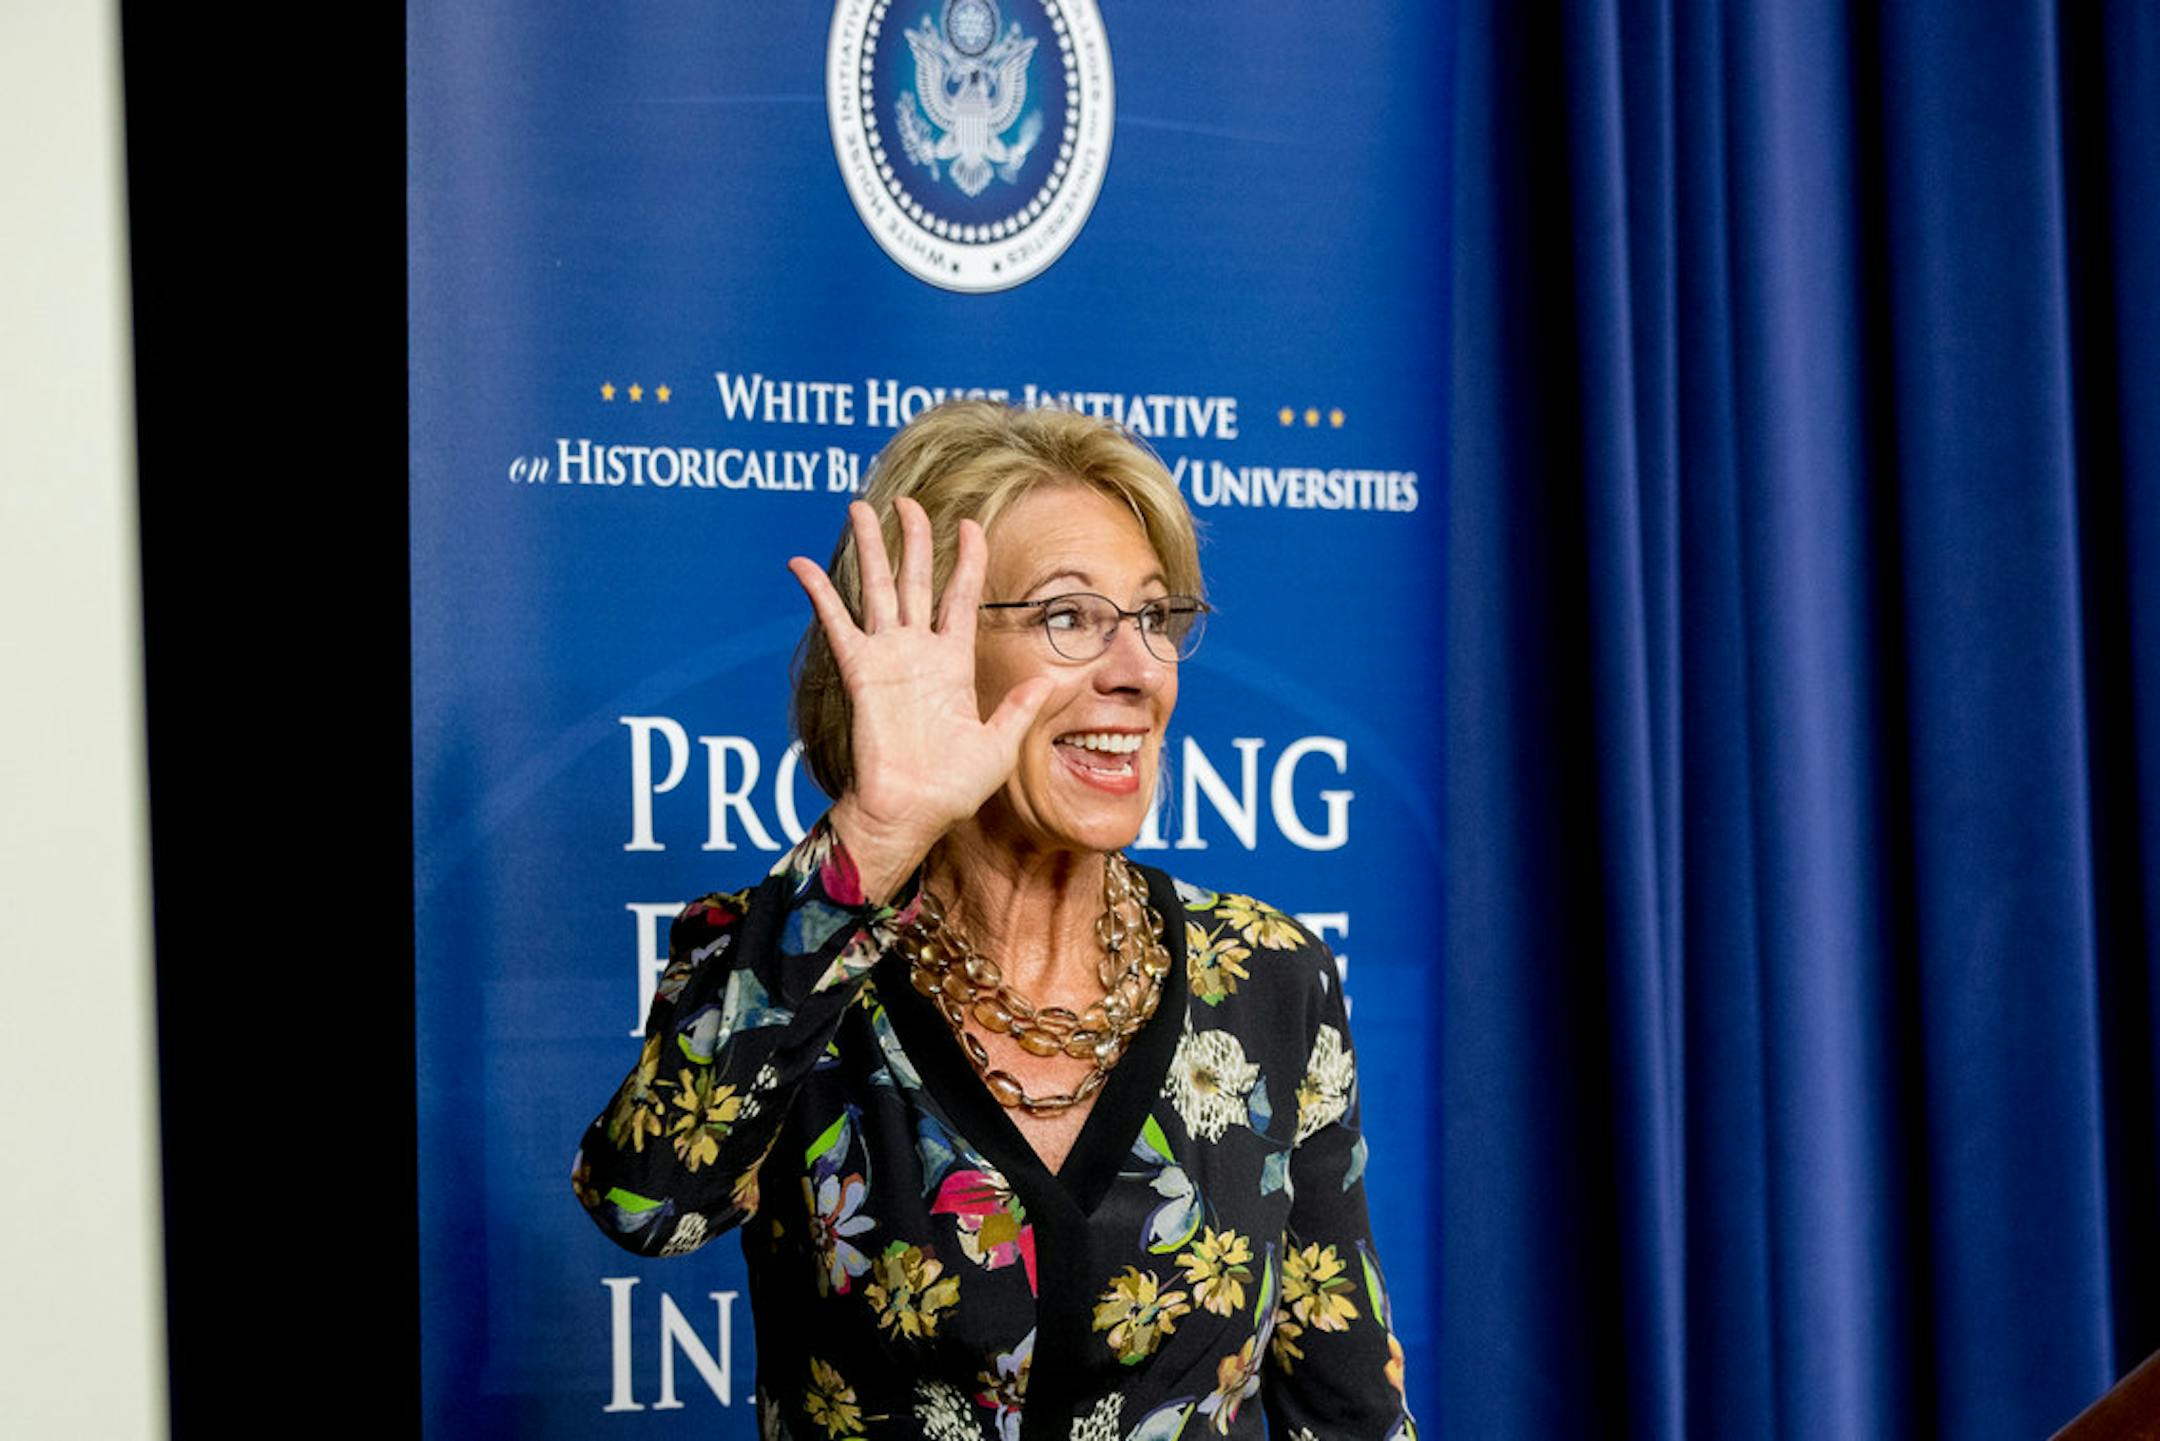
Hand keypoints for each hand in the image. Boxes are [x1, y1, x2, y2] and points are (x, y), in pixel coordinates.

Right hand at [788, 497, 1052, 900]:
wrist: (913, 812)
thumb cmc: (954, 788)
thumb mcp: (1001, 744)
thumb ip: (1022, 707)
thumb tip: (1054, 678)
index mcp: (954, 664)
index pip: (961, 597)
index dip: (966, 560)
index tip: (969, 523)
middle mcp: (919, 653)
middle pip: (917, 581)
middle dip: (912, 539)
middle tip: (905, 502)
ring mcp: (887, 659)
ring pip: (878, 589)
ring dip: (870, 548)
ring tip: (859, 508)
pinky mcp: (860, 672)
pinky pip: (837, 623)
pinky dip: (820, 592)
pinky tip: (802, 563)